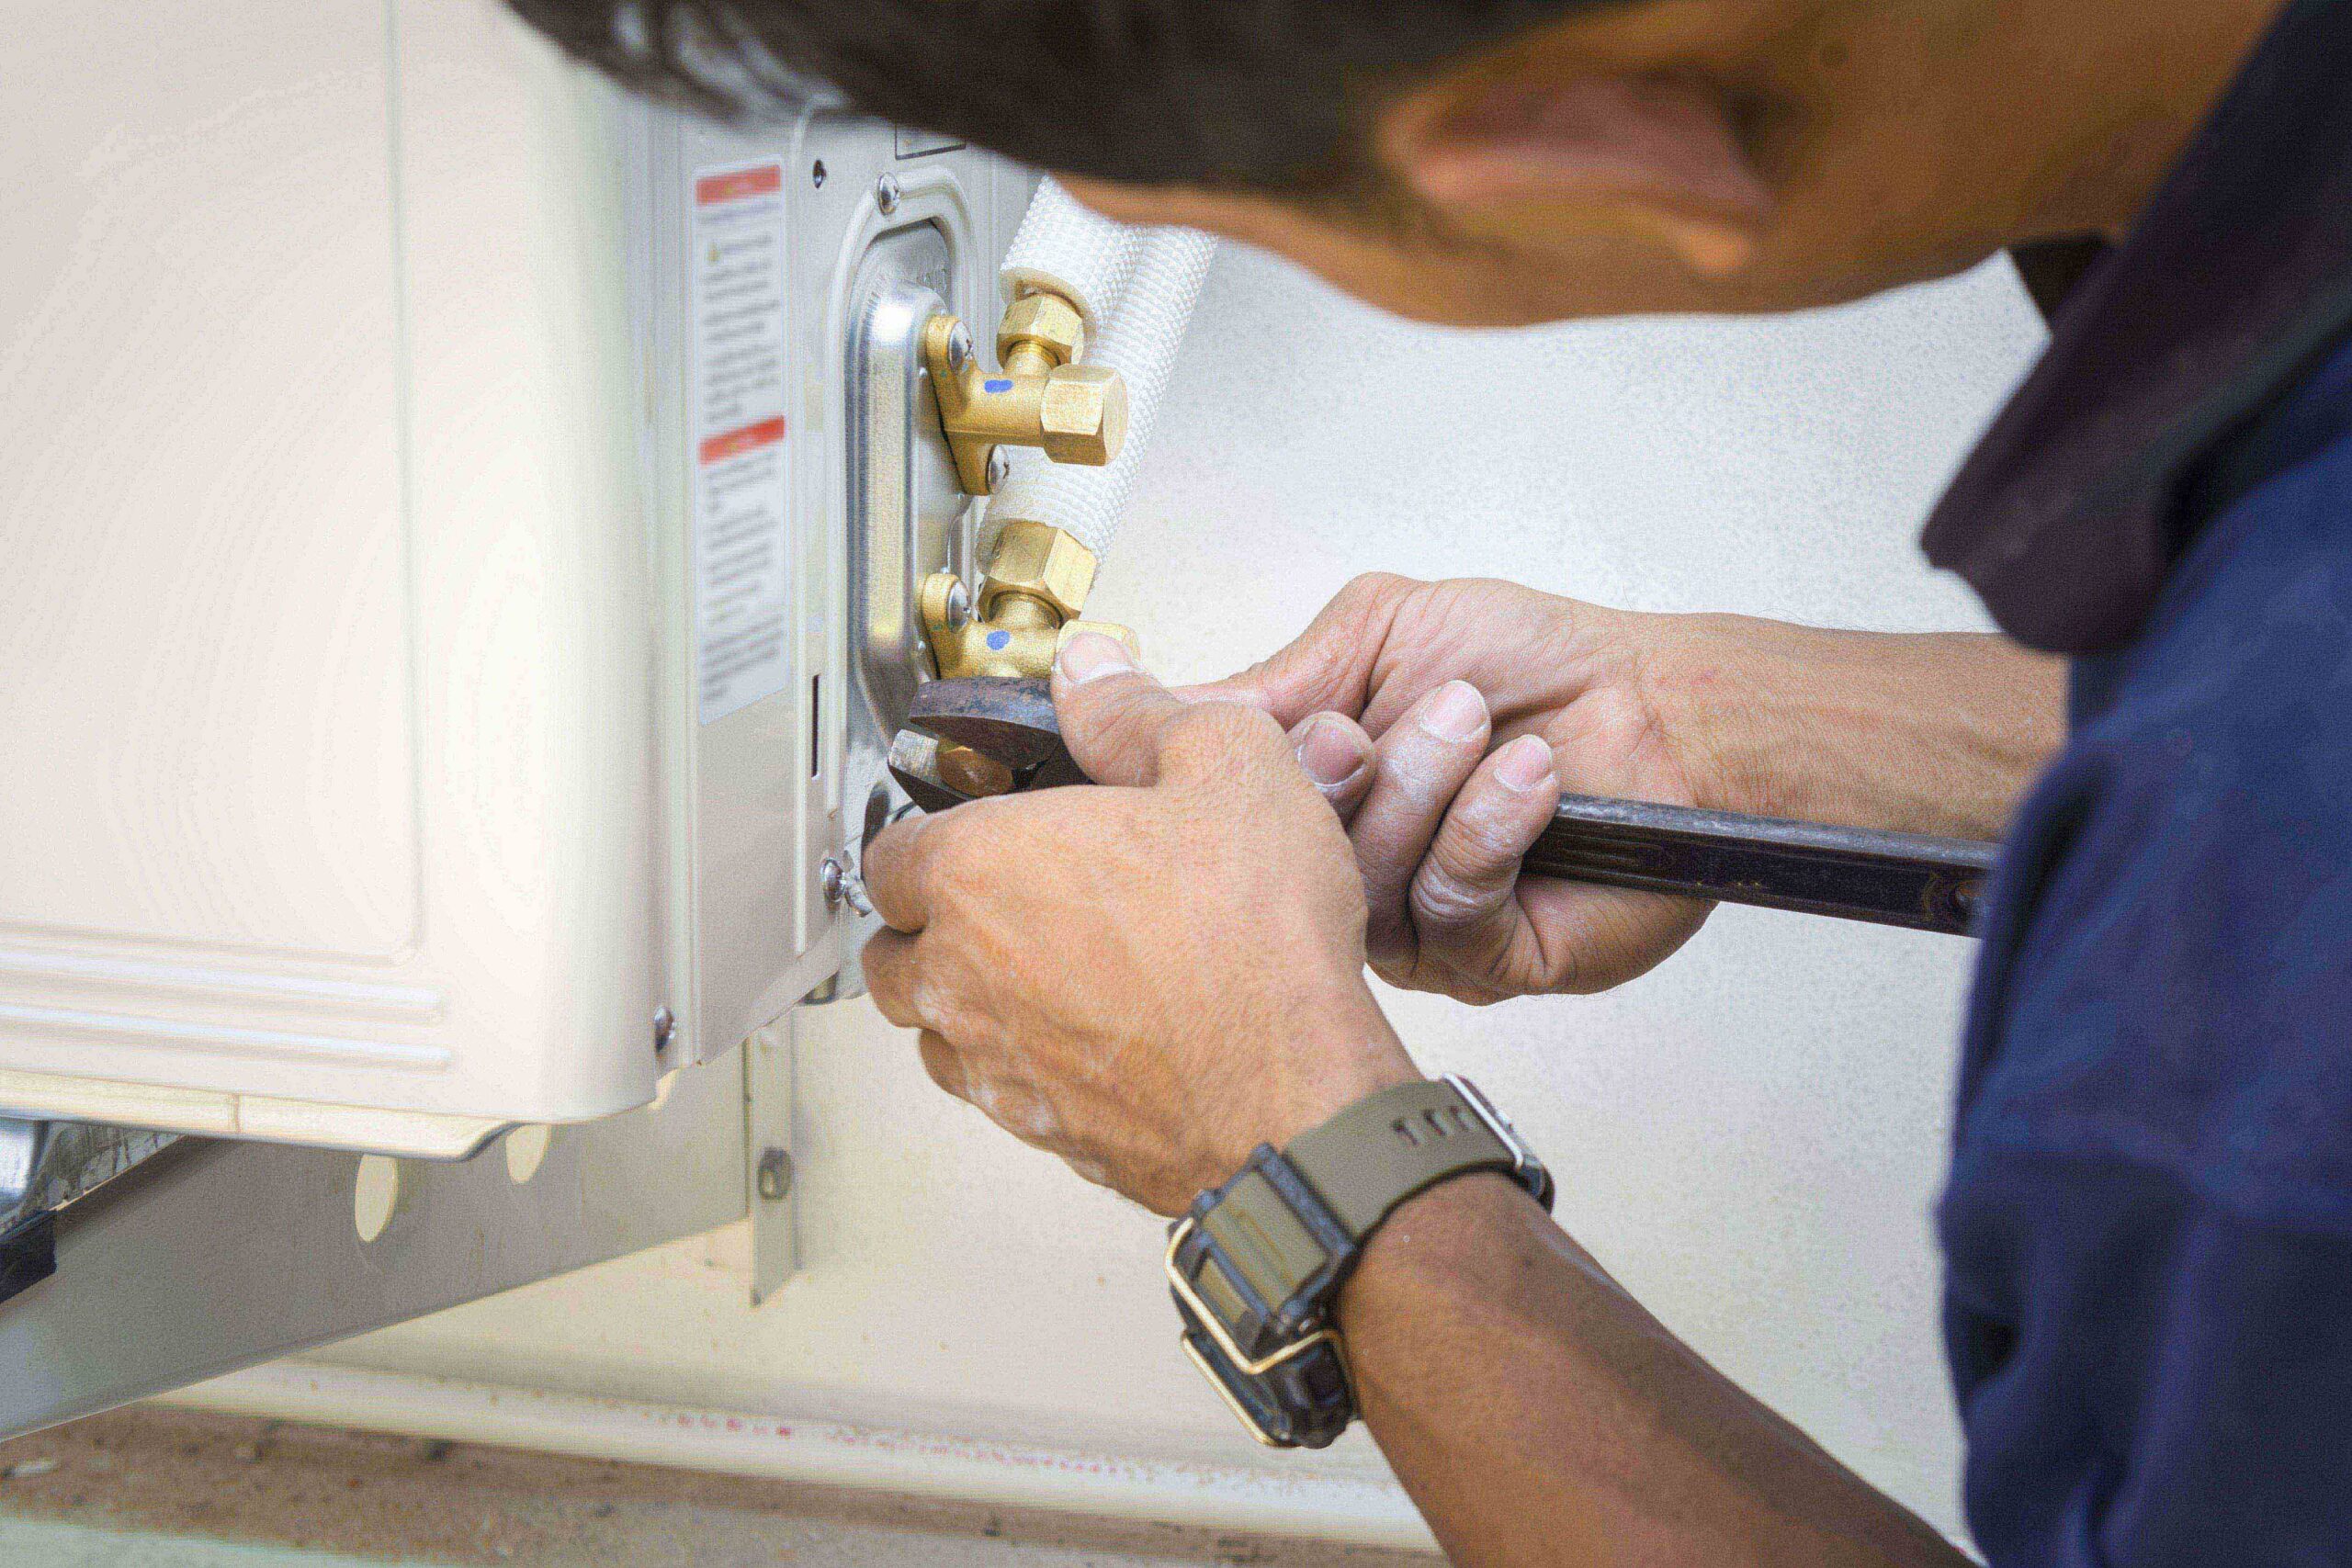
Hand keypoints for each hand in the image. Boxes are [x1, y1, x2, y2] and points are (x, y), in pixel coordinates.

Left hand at [860, 634, 1419, 1214]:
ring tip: (1037, 972)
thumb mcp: (1225, 765)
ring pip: (932, 1032)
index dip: (926, 837)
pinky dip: (1019, 1066)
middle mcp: (962, 972)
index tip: (966, 832)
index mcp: (979, 870)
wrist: (1295, 1092)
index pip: (887, 854)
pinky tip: (1086, 1037)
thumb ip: (1136, 712)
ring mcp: (994, 1062)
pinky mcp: (1040, 1130)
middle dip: (928, 925)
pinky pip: (996, 1094)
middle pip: (890, 950)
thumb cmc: (1254, 946)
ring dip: (963, 1002)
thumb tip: (1094, 675)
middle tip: (996, 902)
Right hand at [1193, 574, 1717, 1002]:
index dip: (1223, 770)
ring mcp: (1413, 926)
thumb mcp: (1381, 633)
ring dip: (1425, 786)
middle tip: (1375, 725)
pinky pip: (1445, 911)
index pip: (1217, 812)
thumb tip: (1140, 696)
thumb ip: (1271, 678)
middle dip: (1332, 774)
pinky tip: (1529, 781)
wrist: (1663, 708)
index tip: (1262, 724)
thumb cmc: (1537, 665)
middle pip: (1272, 856)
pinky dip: (1486, 829)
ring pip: (1361, 884)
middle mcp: (1349, 871)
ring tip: (1476, 723)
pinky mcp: (1486, 961)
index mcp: (1313, 797)